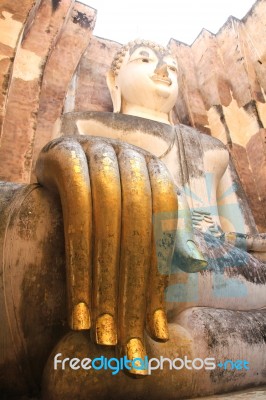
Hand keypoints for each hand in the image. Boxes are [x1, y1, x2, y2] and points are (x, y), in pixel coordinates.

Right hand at [36, 135, 178, 375]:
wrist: (65, 161)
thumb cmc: (106, 195)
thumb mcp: (140, 215)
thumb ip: (168, 235)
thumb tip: (198, 264)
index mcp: (156, 172)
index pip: (167, 228)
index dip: (162, 278)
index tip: (155, 329)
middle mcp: (133, 159)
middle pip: (139, 226)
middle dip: (131, 286)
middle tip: (124, 339)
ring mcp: (100, 152)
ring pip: (108, 218)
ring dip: (103, 277)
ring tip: (98, 328)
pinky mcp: (67, 154)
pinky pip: (76, 205)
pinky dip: (78, 253)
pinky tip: (75, 295)